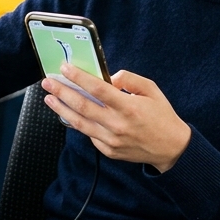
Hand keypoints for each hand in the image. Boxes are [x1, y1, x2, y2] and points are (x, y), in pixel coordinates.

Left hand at [41, 64, 190, 172]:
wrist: (171, 148)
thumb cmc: (162, 116)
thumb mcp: (151, 89)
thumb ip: (128, 79)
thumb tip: (107, 78)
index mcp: (129, 107)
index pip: (97, 89)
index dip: (79, 78)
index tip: (65, 68)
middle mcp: (118, 125)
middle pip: (82, 106)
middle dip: (62, 92)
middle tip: (48, 82)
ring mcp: (112, 140)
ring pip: (79, 123)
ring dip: (61, 109)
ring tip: (50, 98)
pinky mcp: (109, 151)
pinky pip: (89, 135)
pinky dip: (78, 123)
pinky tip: (69, 113)